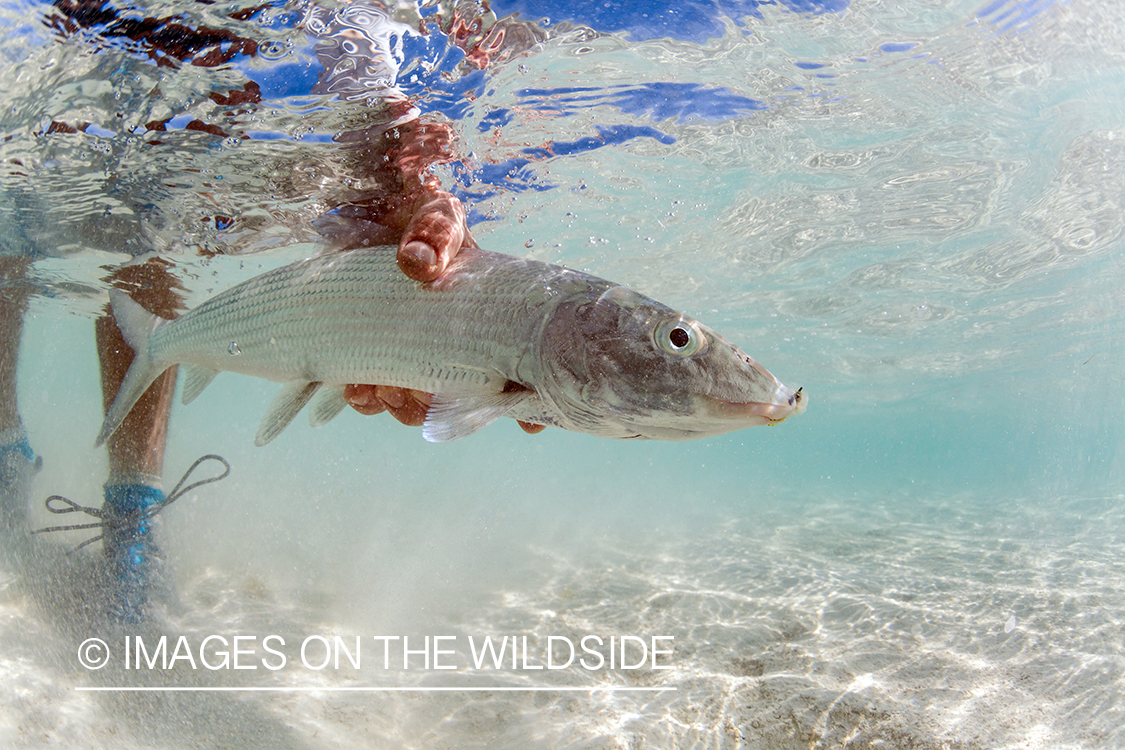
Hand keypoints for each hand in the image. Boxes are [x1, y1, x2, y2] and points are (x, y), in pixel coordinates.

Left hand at [341, 189, 544, 434]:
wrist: (372, 215)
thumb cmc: (420, 219)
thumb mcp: (437, 218)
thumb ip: (434, 235)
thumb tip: (417, 266)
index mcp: (484, 321)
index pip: (511, 365)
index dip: (522, 401)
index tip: (529, 423)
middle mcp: (456, 344)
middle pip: (460, 398)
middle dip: (439, 405)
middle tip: (414, 393)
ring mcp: (416, 352)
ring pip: (419, 402)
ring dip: (403, 407)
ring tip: (380, 392)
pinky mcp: (378, 353)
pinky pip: (379, 391)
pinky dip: (368, 398)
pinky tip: (357, 389)